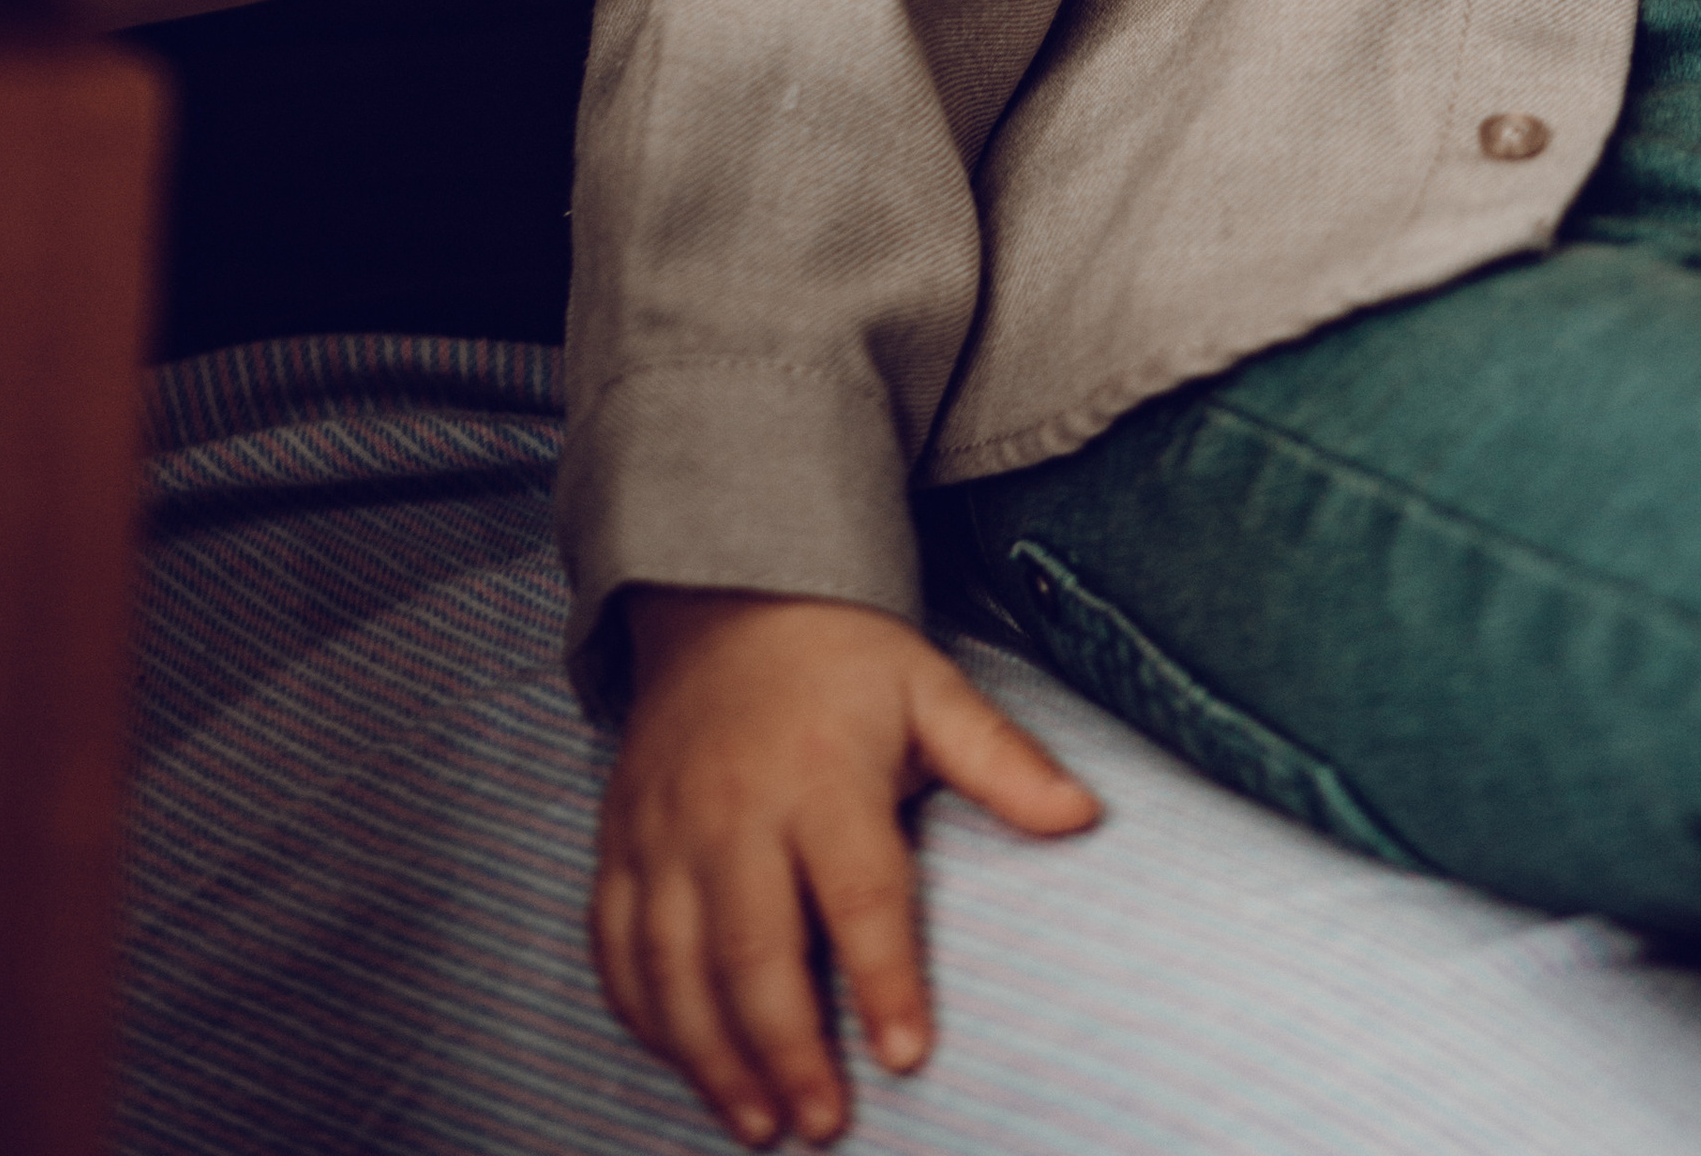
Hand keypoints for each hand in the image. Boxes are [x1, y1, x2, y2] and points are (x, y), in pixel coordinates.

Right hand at [592, 591, 1098, 1146]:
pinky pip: (616, 943)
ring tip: (760, 1125)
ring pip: (675, 964)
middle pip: (754, 949)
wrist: (726, 598)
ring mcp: (665, 830)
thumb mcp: (931, 689)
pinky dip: (644, 1014)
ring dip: (712, 1055)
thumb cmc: (842, 660)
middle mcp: (734, 810)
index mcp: (822, 774)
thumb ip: (1001, 760)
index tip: (906, 1056)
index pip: (859, 892)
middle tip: (824, 1124)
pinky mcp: (620, 842)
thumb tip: (1084, 816)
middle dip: (787, 1050)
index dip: (884, 979)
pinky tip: (684, 1061)